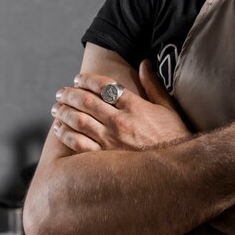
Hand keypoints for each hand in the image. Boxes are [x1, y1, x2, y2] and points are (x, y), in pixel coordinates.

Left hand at [51, 59, 190, 150]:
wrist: (177, 172)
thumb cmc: (175, 138)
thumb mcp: (168, 109)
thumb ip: (153, 85)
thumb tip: (144, 63)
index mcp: (135, 107)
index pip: (104, 85)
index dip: (87, 79)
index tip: (78, 78)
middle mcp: (120, 122)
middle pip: (86, 101)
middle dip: (69, 93)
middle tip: (61, 92)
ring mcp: (110, 141)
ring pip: (78, 120)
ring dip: (64, 111)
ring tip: (57, 108)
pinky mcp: (104, 159)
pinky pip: (78, 143)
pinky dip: (65, 134)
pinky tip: (59, 129)